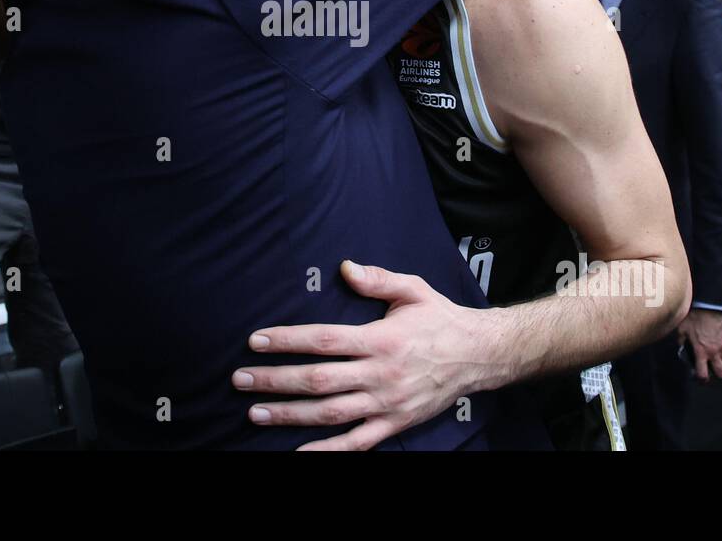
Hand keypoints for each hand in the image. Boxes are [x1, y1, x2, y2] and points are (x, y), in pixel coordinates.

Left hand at [232, 261, 487, 450]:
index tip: (257, 341)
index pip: (324, 341)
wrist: (480, 356)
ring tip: (255, 413)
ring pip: (330, 413)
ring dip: (289, 415)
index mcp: (381, 339)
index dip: (287, 341)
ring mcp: (386, 404)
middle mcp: (381, 374)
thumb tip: (345, 268)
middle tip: (241, 379)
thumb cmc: (441, 319)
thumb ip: (378, 279)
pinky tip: (297, 453)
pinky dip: (326, 451)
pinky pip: (356, 443)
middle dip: (275, 380)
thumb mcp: (413, 289)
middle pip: (318, 380)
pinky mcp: (394, 424)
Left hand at [677, 309, 721, 381]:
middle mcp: (715, 352)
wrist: (709, 306)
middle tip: (713, 369)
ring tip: (720, 359)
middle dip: (718, 373)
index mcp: (701, 352)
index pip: (703, 373)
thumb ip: (681, 340)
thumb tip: (681, 346)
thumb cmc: (694, 317)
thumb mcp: (682, 329)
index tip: (700, 377)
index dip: (702, 379)